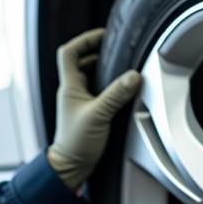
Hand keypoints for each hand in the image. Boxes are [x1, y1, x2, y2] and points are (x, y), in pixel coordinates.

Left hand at [46, 28, 141, 189]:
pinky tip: (121, 91)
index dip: (84, 40)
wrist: (70, 167)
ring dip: (104, 70)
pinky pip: (98, 92)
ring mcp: (80, 102)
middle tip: (117, 49)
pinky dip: (109, 87)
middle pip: (81, 62)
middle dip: (98, 53)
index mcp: (69, 87)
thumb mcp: (98, 115)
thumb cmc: (76, 144)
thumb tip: (133, 76)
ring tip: (121, 67)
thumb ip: (116, 95)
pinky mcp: (89, 113)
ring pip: (91, 77)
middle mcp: (73, 92)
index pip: (69, 52)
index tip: (102, 36)